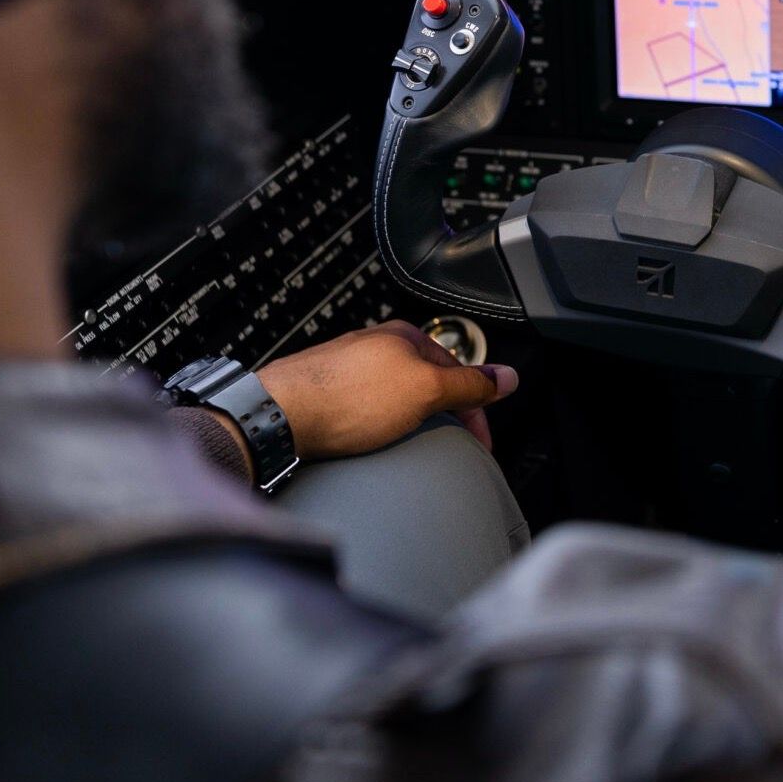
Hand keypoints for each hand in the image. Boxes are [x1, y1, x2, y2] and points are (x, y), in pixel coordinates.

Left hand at [257, 320, 517, 458]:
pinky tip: (372, 441)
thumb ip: (469, 384)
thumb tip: (505, 376)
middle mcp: (376, 346)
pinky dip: (379, 426)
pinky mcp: (325, 392)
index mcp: (405, 336)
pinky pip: (366, 409)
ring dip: (412, 421)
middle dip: (444, 413)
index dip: (476, 407)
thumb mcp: (425, 390)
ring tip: (411, 445)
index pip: (459, 369)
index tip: (480, 440)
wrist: (277, 415)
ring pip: (397, 396)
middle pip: (428, 381)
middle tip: (451, 445)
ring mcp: (348, 368)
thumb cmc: (345, 398)